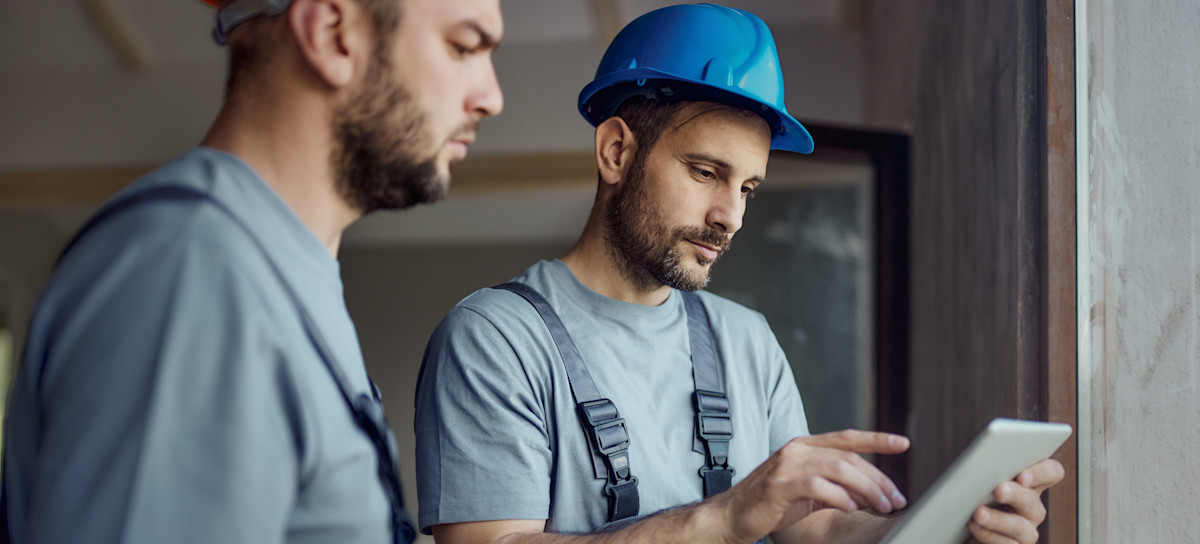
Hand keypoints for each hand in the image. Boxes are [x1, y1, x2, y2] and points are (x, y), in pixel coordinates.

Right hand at [711, 430, 909, 543]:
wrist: (731, 516)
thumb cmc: (770, 504)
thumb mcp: (807, 490)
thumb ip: (834, 485)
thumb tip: (870, 493)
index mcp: (803, 446)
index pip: (846, 437)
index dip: (877, 438)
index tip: (903, 443)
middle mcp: (796, 449)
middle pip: (849, 457)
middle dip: (879, 479)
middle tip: (897, 499)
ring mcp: (786, 465)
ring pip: (839, 469)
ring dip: (867, 489)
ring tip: (882, 506)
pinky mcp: (780, 485)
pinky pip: (819, 486)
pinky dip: (841, 497)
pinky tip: (852, 508)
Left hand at [966, 458, 1064, 543]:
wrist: (960, 527)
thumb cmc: (970, 498)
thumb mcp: (981, 478)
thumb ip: (989, 467)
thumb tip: (980, 459)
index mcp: (1028, 486)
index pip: (1052, 473)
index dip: (1043, 473)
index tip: (1023, 476)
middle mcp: (1031, 509)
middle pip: (1033, 501)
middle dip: (1016, 495)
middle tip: (998, 491)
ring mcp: (1024, 531)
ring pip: (1020, 527)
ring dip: (998, 519)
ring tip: (979, 513)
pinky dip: (989, 535)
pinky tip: (975, 526)